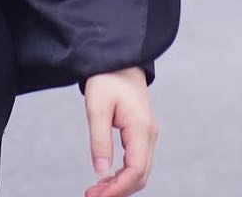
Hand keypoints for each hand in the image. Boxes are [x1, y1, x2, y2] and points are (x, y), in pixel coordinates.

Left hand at [82, 67, 156, 196]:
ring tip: (96, 190)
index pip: (136, 170)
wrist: (118, 58)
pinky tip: (107, 177)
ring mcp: (148, 133)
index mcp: (141, 128)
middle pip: (140, 175)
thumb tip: (101, 172)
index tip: (97, 196)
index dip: (118, 188)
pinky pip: (137, 160)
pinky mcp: (142, 132)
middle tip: (92, 196)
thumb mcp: (97, 106)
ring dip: (121, 184)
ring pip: (140, 170)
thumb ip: (99, 139)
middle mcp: (149, 134)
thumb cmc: (106, 78)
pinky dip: (124, 173)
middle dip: (118, 191)